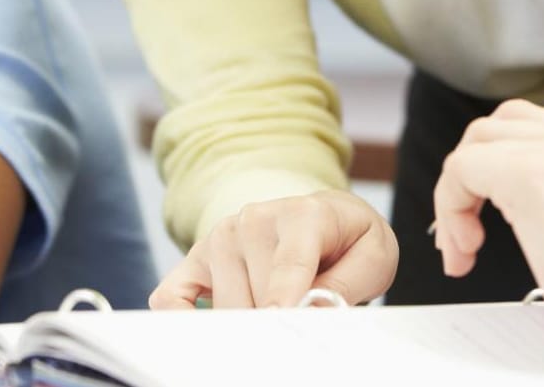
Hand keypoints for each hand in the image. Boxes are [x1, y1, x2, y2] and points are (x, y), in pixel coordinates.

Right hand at [149, 189, 397, 308]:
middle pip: (259, 299)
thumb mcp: (374, 257)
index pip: (290, 266)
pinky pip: (169, 299)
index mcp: (304, 214)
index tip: (281, 323)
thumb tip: (313, 313)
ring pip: (224, 311)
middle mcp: (255, 219)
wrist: (325, 218)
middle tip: (302, 321)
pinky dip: (181, 322)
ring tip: (278, 307)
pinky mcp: (195, 257)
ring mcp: (221, 237)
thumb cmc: (350, 241)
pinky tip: (211, 329)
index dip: (285, 304)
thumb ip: (346, 286)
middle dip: (280, 323)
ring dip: (250, 323)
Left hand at [432, 100, 543, 362]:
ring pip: (474, 143)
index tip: (484, 226)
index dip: (492, 171)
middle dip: (468, 178)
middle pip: (495, 126)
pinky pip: (461, 168)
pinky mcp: (529, 173)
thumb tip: (512, 206)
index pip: (525, 129)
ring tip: (466, 248)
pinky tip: (468, 249)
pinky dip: (449, 208)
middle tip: (466, 236)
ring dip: (454, 197)